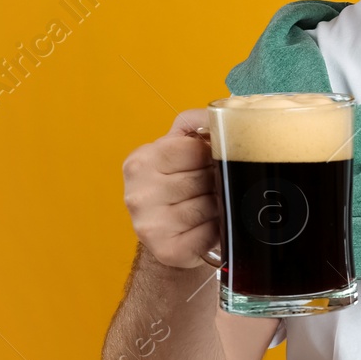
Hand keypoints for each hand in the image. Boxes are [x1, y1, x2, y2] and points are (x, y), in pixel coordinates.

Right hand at [121, 109, 224, 269]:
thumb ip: (196, 123)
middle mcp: (138, 194)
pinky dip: (217, 230)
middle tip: (212, 187)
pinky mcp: (167, 249)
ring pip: (210, 206)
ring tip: (210, 206)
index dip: (211, 155)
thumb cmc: (179, 184)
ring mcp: (150, 224)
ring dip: (219, 206)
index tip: (209, 162)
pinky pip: (210, 234)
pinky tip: (207, 228)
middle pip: (203, 179)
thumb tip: (222, 110)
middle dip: (216, 182)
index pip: (194, 150)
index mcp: (141, 161)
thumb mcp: (181, 148)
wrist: (169, 235)